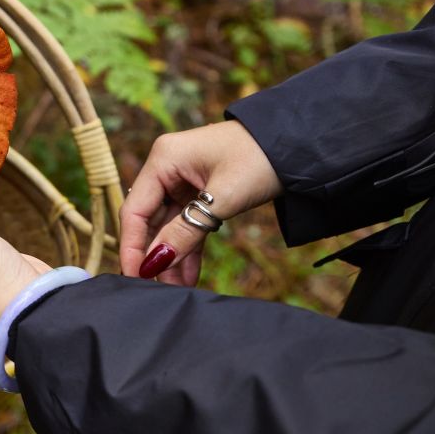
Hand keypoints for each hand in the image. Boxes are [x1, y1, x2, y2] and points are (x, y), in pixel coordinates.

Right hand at [119, 120, 281, 284]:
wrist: (302, 144)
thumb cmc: (262, 159)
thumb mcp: (222, 199)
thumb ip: (186, 232)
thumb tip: (155, 263)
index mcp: (163, 160)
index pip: (135, 211)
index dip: (132, 246)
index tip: (135, 277)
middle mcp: (167, 168)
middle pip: (149, 219)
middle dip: (154, 255)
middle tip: (155, 289)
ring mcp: (184, 179)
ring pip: (168, 225)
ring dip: (172, 255)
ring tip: (175, 289)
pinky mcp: (201, 190)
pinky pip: (188, 223)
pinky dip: (188, 247)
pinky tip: (187, 274)